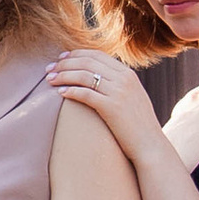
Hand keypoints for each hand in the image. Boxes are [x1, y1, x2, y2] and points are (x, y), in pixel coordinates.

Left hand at [46, 47, 163, 158]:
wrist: (150, 145)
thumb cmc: (138, 125)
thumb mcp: (132, 97)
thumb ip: (119, 85)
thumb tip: (98, 78)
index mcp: (128, 74)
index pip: (97, 55)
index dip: (76, 54)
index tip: (60, 59)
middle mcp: (124, 79)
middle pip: (87, 62)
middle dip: (64, 64)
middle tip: (48, 69)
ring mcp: (119, 92)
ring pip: (84, 75)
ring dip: (63, 75)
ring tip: (49, 80)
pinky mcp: (112, 107)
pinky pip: (86, 93)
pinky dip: (70, 91)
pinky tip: (60, 93)